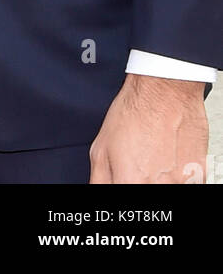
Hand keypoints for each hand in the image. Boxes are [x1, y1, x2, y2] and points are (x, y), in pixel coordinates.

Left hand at [89, 74, 207, 182]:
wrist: (165, 90)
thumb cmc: (135, 112)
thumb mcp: (100, 148)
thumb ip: (99, 180)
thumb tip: (98, 191)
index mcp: (129, 183)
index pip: (121, 207)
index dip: (120, 187)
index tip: (122, 181)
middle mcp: (156, 187)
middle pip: (143, 193)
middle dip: (138, 182)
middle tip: (138, 167)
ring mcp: (180, 184)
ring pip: (164, 190)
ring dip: (157, 180)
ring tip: (153, 159)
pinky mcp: (197, 177)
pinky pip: (185, 186)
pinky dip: (176, 177)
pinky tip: (168, 159)